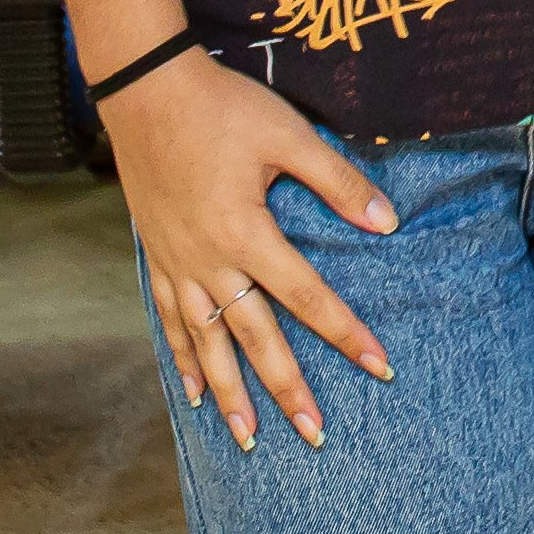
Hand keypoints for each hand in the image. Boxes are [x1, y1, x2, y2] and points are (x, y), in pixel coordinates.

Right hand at [103, 49, 398, 448]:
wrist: (146, 92)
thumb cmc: (224, 109)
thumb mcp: (290, 136)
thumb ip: (337, 181)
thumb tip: (386, 223)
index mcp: (246, 234)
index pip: (308, 298)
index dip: (347, 334)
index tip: (380, 366)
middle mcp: (209, 262)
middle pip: (255, 339)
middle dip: (288, 390)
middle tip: (316, 434)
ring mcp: (177, 265)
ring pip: (208, 345)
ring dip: (230, 395)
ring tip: (248, 440)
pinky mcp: (157, 258)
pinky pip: (171, 324)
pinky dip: (185, 362)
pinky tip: (194, 395)